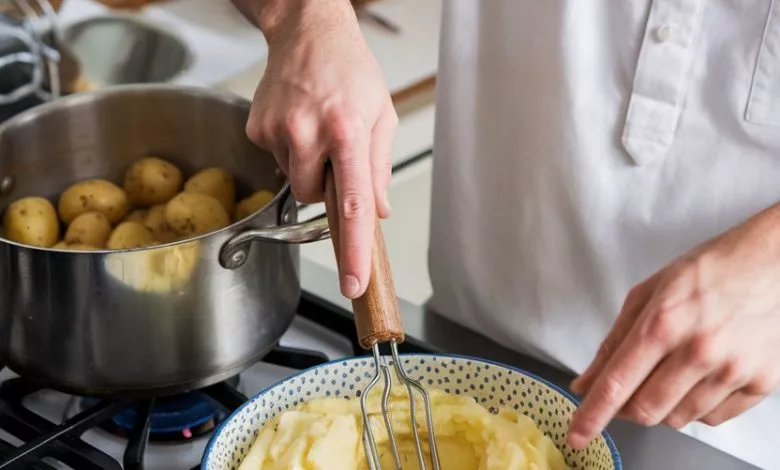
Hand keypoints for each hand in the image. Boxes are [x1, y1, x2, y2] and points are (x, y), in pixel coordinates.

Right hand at [246, 0, 396, 298]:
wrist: (307, 30)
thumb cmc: (349, 68)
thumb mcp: (382, 115)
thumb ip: (379, 168)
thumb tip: (376, 211)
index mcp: (347, 130)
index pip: (352, 203)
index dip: (354, 249)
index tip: (354, 282)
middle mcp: (308, 132)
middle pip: (315, 198)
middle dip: (328, 187)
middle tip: (336, 151)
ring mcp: (277, 131)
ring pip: (296, 181)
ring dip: (310, 166)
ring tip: (317, 128)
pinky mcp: (257, 129)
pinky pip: (278, 161)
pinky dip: (291, 151)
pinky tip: (299, 122)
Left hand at [567, 205, 779, 448]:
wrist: (772, 262)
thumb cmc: (708, 272)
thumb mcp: (648, 294)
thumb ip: (614, 342)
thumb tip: (586, 383)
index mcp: (663, 323)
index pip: (617, 383)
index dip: (592, 414)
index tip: (577, 434)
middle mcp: (698, 351)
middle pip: (646, 410)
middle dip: (626, 408)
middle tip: (626, 392)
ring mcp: (732, 370)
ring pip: (678, 418)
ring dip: (662, 406)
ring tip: (671, 370)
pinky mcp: (760, 383)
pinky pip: (712, 418)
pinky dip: (696, 406)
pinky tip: (699, 377)